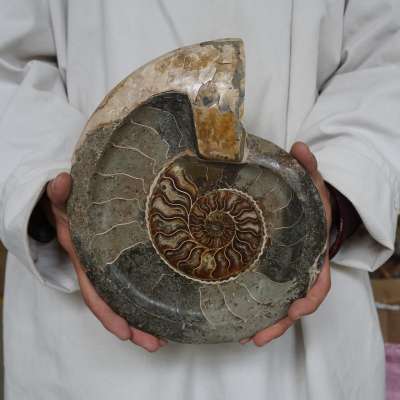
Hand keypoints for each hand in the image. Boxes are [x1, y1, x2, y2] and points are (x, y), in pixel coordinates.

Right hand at [45, 172, 166, 351]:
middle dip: (132, 327)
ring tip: (164, 338)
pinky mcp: (122, 264)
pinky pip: (131, 287)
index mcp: (86, 261)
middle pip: (113, 306)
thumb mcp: (63, 201)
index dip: (108, 313)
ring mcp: (110, 270)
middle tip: (156, 344)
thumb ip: (59, 193)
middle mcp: (98, 271)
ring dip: (141, 321)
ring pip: (124, 301)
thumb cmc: (69, 208)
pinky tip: (163, 310)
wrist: (71, 208)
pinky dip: (144, 302)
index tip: (124, 332)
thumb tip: (61, 181)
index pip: (95, 293)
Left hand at [240, 141, 331, 346]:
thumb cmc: (311, 201)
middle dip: (280, 322)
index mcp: (314, 253)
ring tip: (242, 336)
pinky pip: (264, 293)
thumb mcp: (312, 183)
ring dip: (264, 322)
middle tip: (257, 337)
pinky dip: (253, 308)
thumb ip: (308, 166)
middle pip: (296, 303)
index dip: (310, 298)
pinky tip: (233, 317)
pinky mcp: (270, 271)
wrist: (305, 208)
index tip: (296, 310)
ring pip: (278, 304)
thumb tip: (300, 147)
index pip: (318, 282)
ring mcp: (286, 273)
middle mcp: (301, 268)